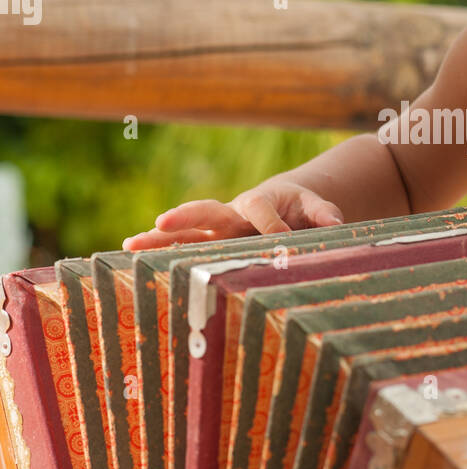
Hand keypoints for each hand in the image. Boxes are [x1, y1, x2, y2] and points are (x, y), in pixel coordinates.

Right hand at [122, 178, 343, 250]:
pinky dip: (163, 259)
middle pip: (206, 211)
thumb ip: (323, 213)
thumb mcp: (315, 206)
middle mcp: (232, 214)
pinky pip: (186, 252)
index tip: (284, 238)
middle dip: (186, 216)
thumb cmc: (300, 208)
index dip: (270, 225)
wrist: (283, 207)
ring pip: (186, 234)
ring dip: (159, 240)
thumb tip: (335, 224)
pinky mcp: (212, 246)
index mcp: (259, 201)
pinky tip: (133, 267)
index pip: (258, 210)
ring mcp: (217, 232)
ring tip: (129, 245)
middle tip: (161, 220)